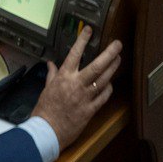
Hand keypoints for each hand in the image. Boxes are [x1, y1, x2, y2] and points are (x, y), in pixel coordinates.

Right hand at [30, 28, 123, 149]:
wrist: (46, 131)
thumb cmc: (44, 110)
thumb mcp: (46, 89)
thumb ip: (51, 75)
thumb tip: (50, 64)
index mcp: (64, 77)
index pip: (74, 54)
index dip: (82, 40)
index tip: (89, 30)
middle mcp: (76, 85)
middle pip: (97, 66)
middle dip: (109, 53)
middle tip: (118, 44)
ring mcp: (85, 97)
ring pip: (104, 80)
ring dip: (112, 68)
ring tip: (118, 59)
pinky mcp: (90, 110)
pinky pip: (103, 96)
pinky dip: (108, 88)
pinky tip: (110, 84)